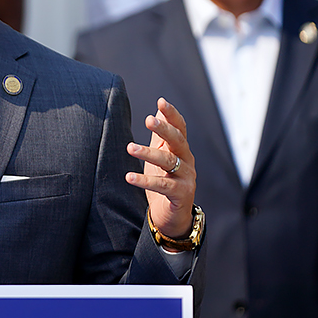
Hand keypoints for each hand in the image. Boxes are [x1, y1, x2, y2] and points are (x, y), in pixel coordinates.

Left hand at [125, 97, 195, 238]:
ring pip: (169, 162)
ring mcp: (186, 178)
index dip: (172, 115)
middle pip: (178, 141)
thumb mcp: (161, 156)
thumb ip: (160, 135)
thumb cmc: (166, 182)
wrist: (172, 215)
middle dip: (164, 129)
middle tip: (148, 120)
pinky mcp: (181, 194)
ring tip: (130, 147)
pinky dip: (145, 180)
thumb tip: (158, 109)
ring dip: (148, 153)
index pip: (180, 128)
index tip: (161, 101)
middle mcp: (187, 161)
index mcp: (182, 150)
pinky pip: (163, 185)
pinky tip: (129, 176)